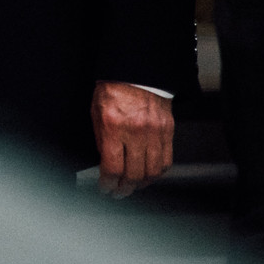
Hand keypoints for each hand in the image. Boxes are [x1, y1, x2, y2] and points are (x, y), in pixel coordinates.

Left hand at [92, 81, 172, 197]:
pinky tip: (149, 176)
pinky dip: (157, 173)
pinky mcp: (168, 132)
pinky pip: (166, 160)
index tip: (104, 188)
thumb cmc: (113, 88)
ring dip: (141, 185)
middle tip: (118, 193)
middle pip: (133, 174)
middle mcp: (136, 133)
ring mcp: (155, 133)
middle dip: (124, 189)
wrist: (136, 71)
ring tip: (133, 187)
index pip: (112, 168)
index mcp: (114, 127)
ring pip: (152, 172)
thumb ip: (101, 139)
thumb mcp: (96, 113)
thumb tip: (104, 162)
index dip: (108, 184)